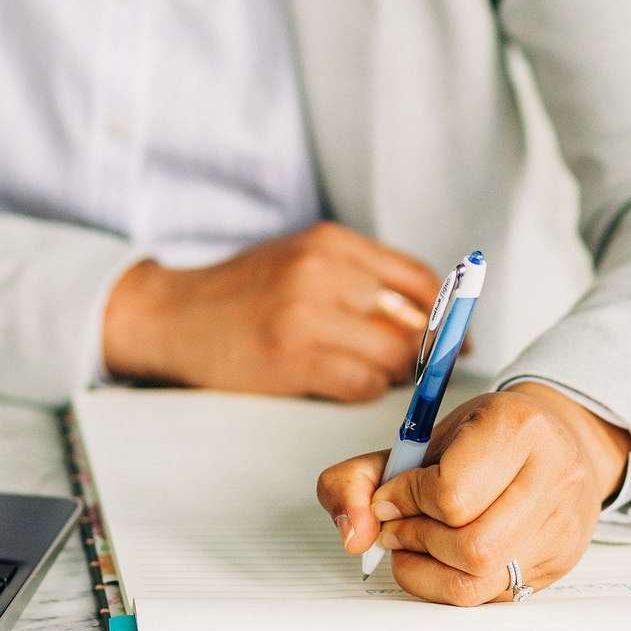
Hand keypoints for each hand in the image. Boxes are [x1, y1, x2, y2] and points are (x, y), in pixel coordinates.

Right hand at [100, 222, 443, 402]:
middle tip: (419, 366)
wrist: (175, 316)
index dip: (445, 314)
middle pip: (413, 321)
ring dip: (392, 374)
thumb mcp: (303, 258)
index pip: (418, 279)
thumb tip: (431, 313)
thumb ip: (361, 275)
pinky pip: (362, 385)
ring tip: (368, 369)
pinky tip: (341, 379)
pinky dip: (364, 389)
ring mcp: (307, 315)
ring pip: (393, 357)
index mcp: (331, 242)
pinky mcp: (292, 358)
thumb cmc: (244, 292)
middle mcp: (323, 272)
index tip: (455, 336)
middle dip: (424, 351)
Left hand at [315, 384, 630, 601]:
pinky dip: (448, 582)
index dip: (406, 501)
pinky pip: (491, 595)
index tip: (391, 496)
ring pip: (480, 578)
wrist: (550, 438)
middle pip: (471, 545)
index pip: (451, 494)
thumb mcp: (414, 439)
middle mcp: (553, 475)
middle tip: (397, 525)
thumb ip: (359, 478)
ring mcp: (561, 525)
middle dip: (417, 539)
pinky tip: (441, 558)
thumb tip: (354, 536)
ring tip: (416, 541)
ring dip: (429, 567)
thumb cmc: (480, 438)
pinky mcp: (558, 561)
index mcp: (516, 427)